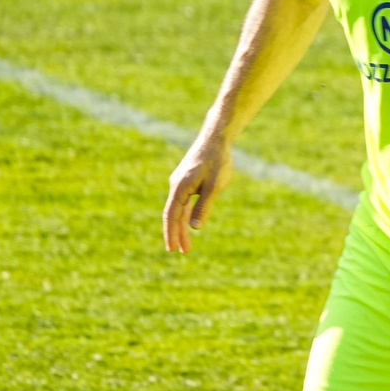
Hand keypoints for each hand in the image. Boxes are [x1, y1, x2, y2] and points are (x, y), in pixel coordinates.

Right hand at [162, 136, 231, 253]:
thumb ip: (204, 206)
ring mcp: (181, 183)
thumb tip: (195, 228)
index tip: (172, 249)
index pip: (172, 216)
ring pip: (179, 209)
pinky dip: (187, 214)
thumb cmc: (217, 161)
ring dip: (183, 226)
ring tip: (187, 244)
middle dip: (178, 234)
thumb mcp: (214, 186)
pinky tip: (191, 222)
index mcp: (180, 188)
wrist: (216, 139)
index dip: (172, 233)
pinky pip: (184, 201)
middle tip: (182, 251)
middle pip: (174, 215)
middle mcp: (176, 186)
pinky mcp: (187, 180)